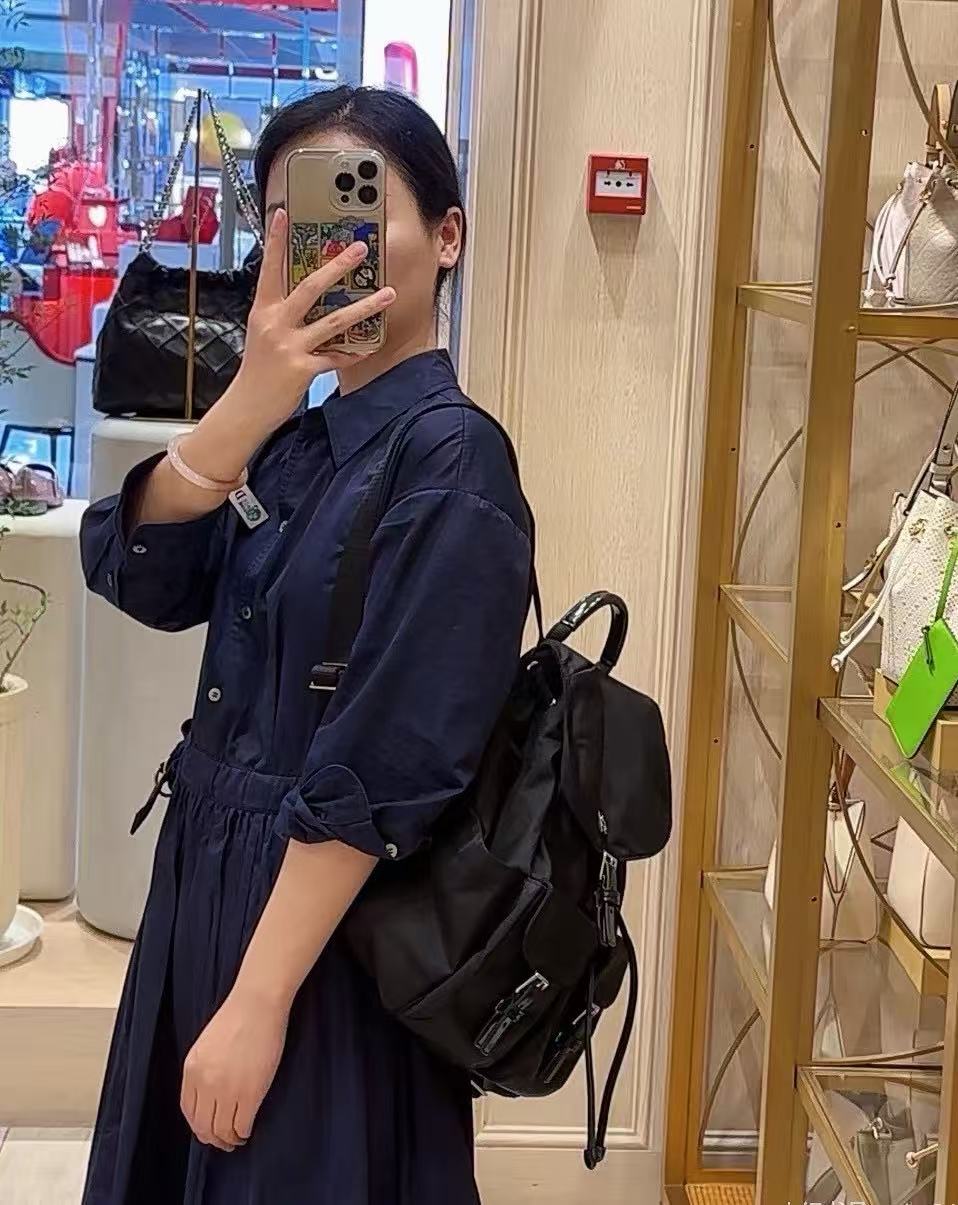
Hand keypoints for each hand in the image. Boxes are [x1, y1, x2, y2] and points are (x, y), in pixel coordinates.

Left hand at [181, 990, 288, 1151]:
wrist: (257, 1003)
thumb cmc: (237, 1016)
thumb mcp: (207, 1045)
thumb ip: (203, 1071)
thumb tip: (210, 1097)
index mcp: (192, 1070)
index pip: (189, 1112)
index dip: (199, 1126)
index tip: (208, 1130)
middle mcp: (205, 1084)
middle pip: (203, 1126)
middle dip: (213, 1138)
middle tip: (224, 1141)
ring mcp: (227, 1089)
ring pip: (222, 1130)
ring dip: (230, 1139)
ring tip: (238, 1137)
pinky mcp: (250, 1092)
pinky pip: (242, 1125)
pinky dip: (244, 1132)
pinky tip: (248, 1129)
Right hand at [230, 207, 395, 431]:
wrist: (247, 406)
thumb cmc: (259, 370)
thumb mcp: (263, 334)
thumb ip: (282, 314)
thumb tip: (307, 295)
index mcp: (263, 311)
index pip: (270, 269)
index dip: (275, 241)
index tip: (282, 214)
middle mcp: (275, 324)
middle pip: (309, 287)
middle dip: (337, 266)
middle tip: (359, 249)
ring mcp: (289, 346)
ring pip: (334, 321)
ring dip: (364, 306)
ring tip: (387, 294)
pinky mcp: (303, 369)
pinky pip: (336, 356)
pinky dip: (354, 351)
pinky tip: (369, 346)